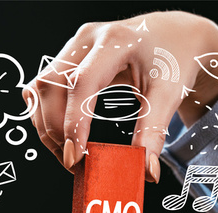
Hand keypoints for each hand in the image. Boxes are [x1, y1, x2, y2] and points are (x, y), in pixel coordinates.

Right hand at [24, 11, 217, 182]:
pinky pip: (45, 88)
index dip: (73, 122)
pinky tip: (66, 135)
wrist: (176, 37)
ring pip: (41, 88)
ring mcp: (75, 46)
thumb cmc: (175, 60)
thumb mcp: (169, 95)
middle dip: (56, 130)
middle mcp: (87, 38)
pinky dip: (48, 115)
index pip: (81, 83)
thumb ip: (154, 132)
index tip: (75, 157)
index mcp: (115, 41)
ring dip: (48, 126)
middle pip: (51, 85)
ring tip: (71, 154)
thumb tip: (146, 171)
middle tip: (75, 164)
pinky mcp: (70, 57)